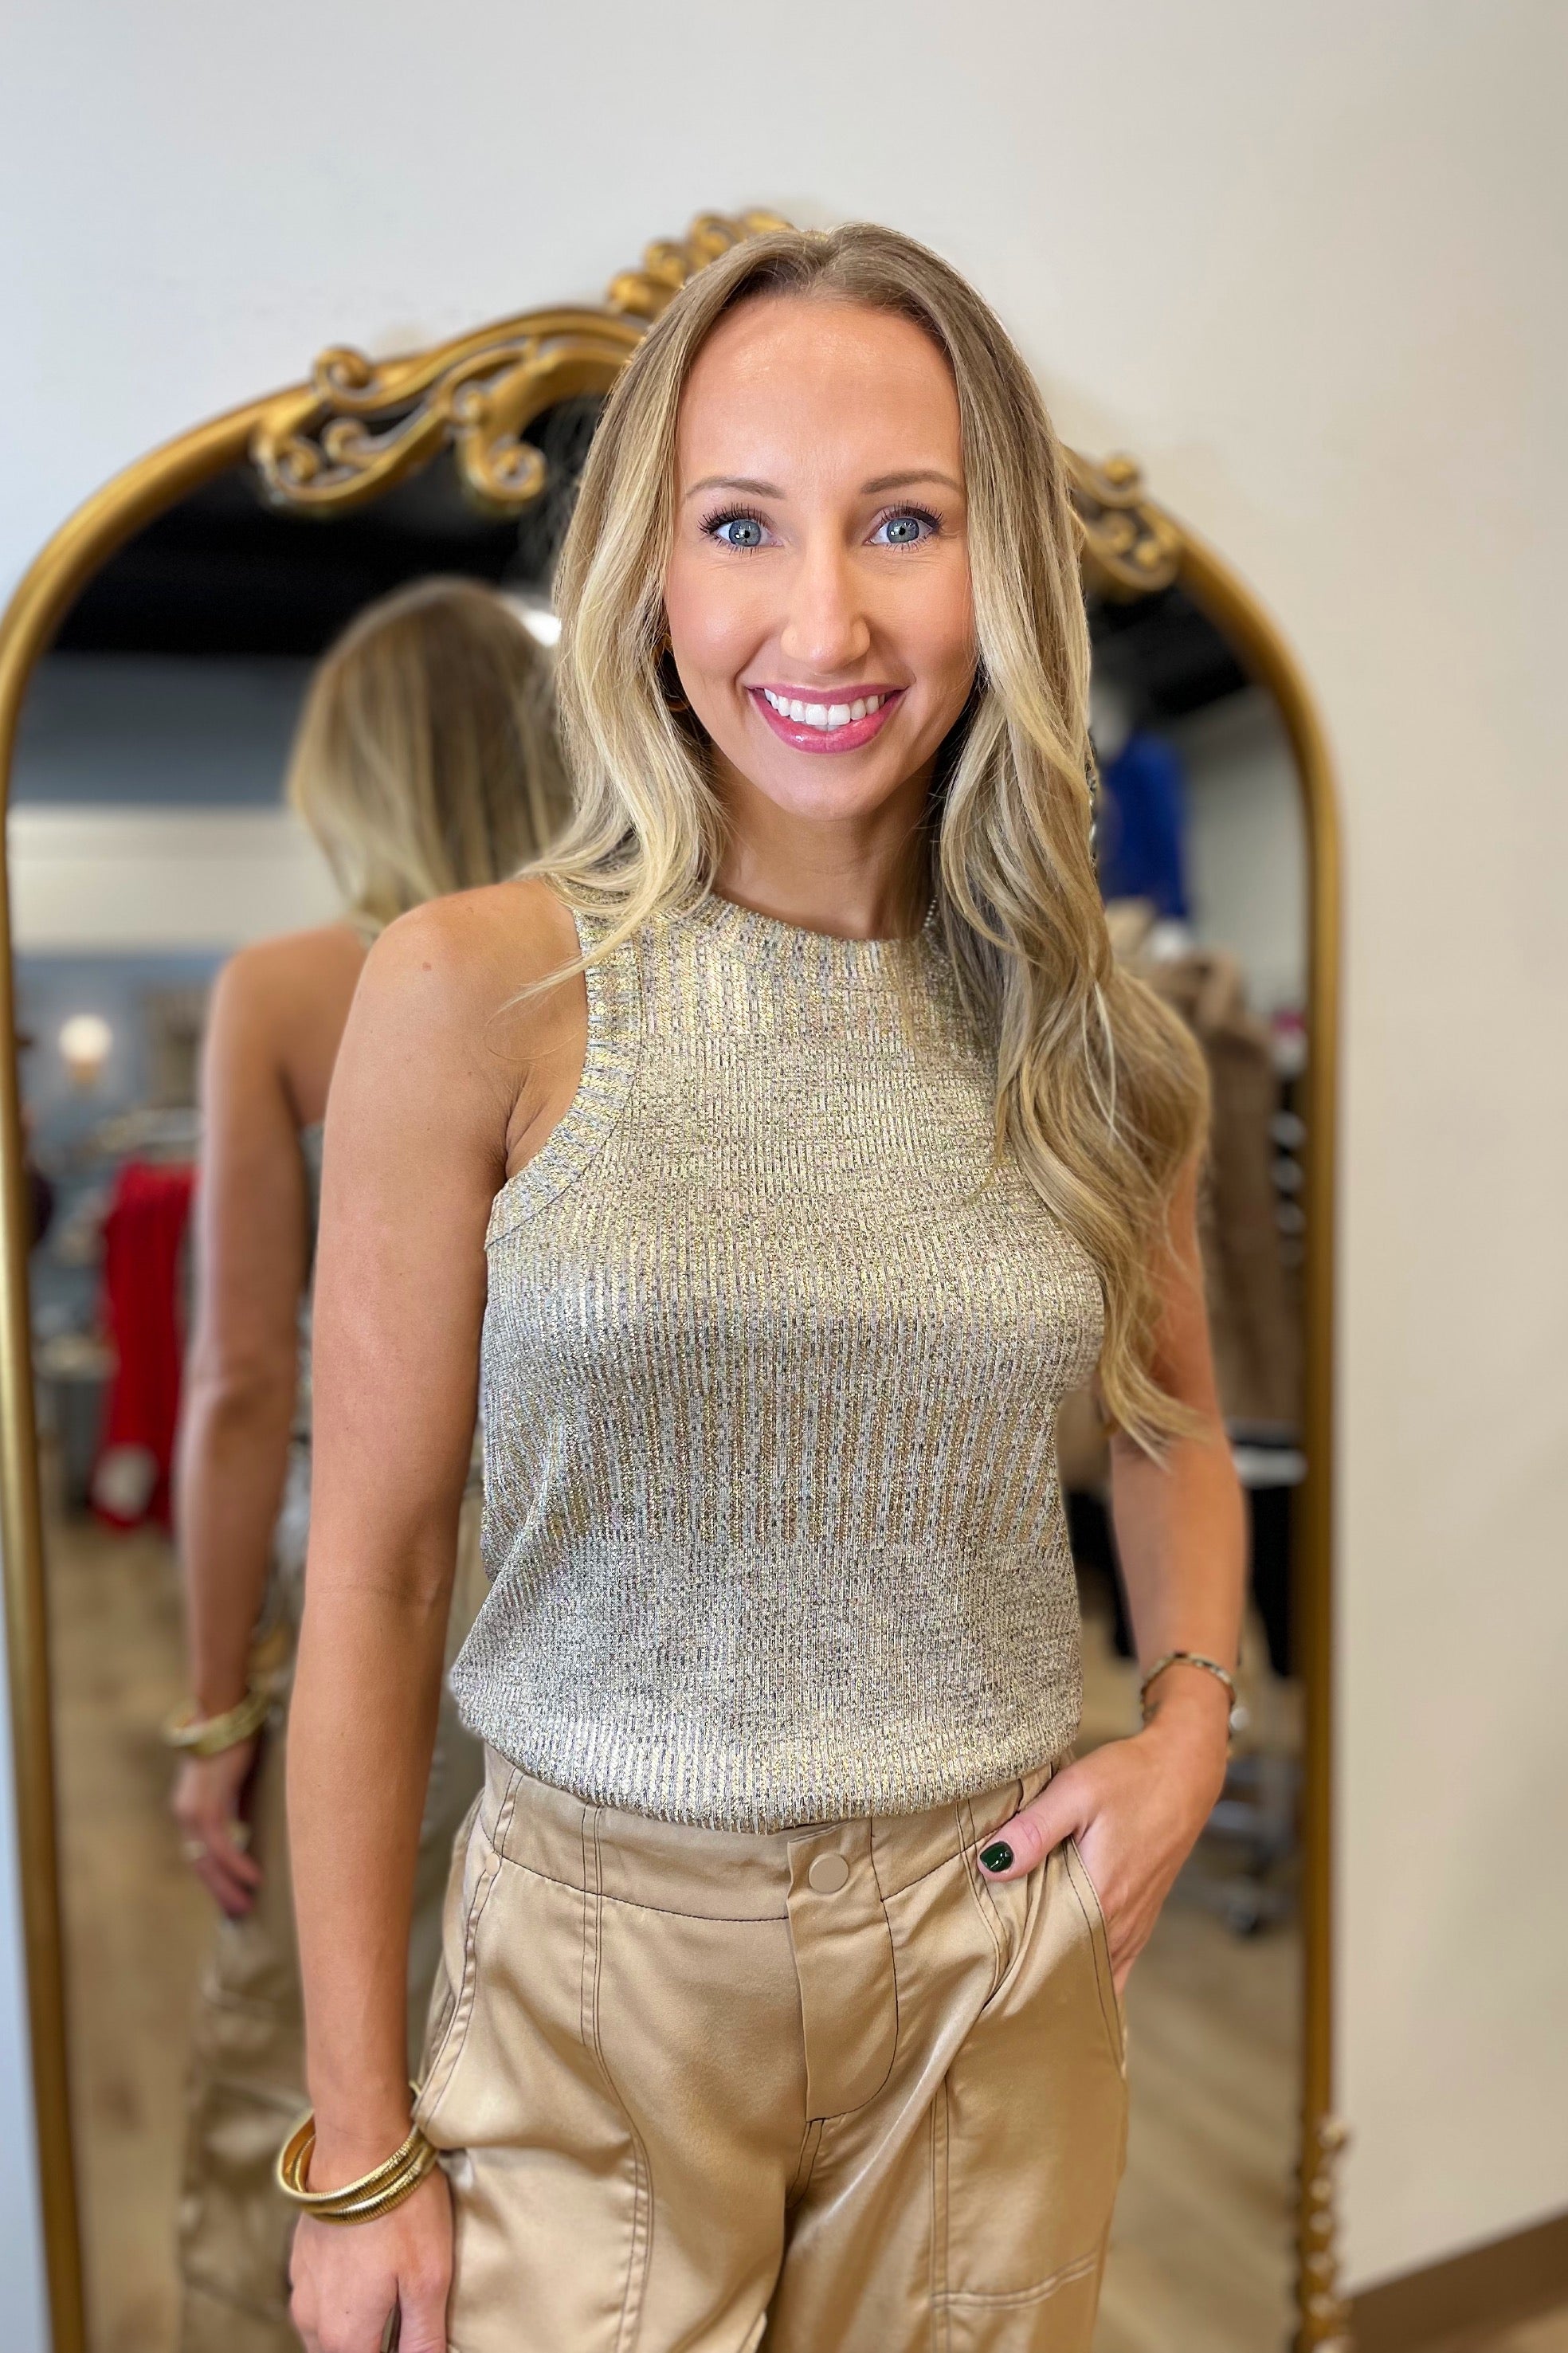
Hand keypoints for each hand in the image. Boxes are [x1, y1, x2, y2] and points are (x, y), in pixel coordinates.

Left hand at [171, 1741, 262, 1916]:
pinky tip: (253, 1878)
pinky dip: (237, 1863)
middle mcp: (185, 1815)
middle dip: (219, 1891)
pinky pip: (222, 1845)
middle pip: (200, 1865)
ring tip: (247, 1905)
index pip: (199, 1854)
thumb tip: (245, 1825)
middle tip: (239, 1913)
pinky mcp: (207, 1806)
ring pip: (208, 1861)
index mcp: (190, 1810)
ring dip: (228, 1886)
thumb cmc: (233, 1740)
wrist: (223, 1714)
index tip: (231, 1897)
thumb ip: (237, 1805)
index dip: (214, 1877)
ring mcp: (193, 1812)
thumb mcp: (234, 1781)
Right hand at [289, 2165, 451, 2352]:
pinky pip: (320, 2301)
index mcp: (345, 2339)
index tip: (415, 2339)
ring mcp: (302, 2289)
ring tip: (393, 2303)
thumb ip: (424, 2339)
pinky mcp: (300, 2259)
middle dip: (375, 2347)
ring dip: (357, 2331)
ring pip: (328, 2335)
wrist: (358, 2145)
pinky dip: (343, 2302)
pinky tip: (371, 2275)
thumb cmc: (400, 2211)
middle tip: (408, 2329)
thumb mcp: (428, 2279)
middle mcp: (313, 2323)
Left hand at [981, 1682, 1229, 1991]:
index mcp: (1102, 1899)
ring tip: (1023, 1977)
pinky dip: (1093, 1970)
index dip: (1019, 1969)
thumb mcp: (1075, 1792)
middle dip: (1037, 1978)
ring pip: (1096, 1970)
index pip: (1053, 1958)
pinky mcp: (1143, 1913)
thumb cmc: (1131, 1778)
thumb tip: (990, 1867)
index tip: (989, 1968)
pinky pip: (1117, 1961)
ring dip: (1064, 1974)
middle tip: (997, 1976)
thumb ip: (1033, 1831)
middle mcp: (1122, 1923)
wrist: (1185, 1770)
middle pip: (1073, 1971)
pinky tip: (1069, 1969)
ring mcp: (1136, 1922)